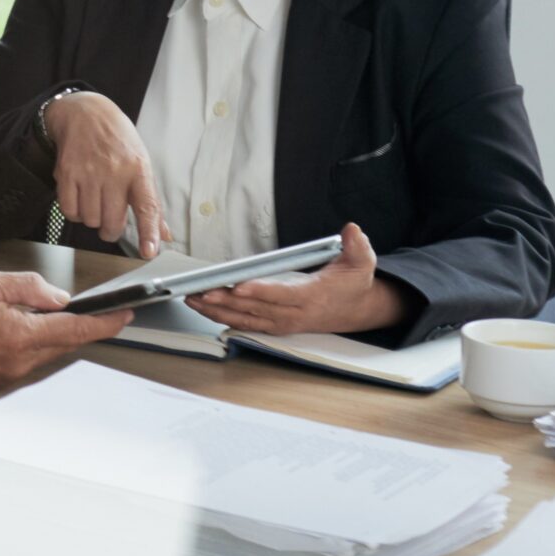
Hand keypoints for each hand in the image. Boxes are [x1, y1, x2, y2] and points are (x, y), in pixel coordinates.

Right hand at [0, 266, 132, 387]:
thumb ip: (27, 287)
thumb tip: (56, 297)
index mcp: (18, 336)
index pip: (74, 329)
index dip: (104, 323)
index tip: (123, 316)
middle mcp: (17, 362)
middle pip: (63, 341)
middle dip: (80, 324)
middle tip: (94, 307)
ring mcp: (7, 374)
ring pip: (45, 349)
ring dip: (51, 330)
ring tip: (37, 309)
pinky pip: (27, 357)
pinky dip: (32, 340)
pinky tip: (17, 324)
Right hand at [45, 93, 169, 258]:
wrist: (85, 112)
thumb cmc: (116, 139)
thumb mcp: (140, 162)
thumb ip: (150, 200)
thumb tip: (164, 234)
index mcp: (138, 168)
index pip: (147, 206)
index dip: (148, 232)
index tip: (149, 252)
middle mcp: (114, 171)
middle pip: (113, 222)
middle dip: (112, 231)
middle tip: (111, 223)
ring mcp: (89, 172)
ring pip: (90, 220)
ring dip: (92, 219)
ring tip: (95, 201)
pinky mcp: (67, 173)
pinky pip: (70, 211)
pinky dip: (75, 213)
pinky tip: (80, 199)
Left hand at [188, 223, 405, 335]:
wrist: (356, 309)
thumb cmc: (353, 283)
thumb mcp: (362, 261)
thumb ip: (358, 246)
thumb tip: (352, 231)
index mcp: (311, 297)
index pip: (281, 295)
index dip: (259, 291)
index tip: (238, 286)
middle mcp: (293, 313)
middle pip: (255, 309)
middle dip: (225, 302)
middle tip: (200, 292)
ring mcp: (282, 322)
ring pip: (245, 318)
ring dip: (216, 311)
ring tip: (191, 300)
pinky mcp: (275, 324)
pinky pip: (245, 322)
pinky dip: (223, 317)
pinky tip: (204, 309)